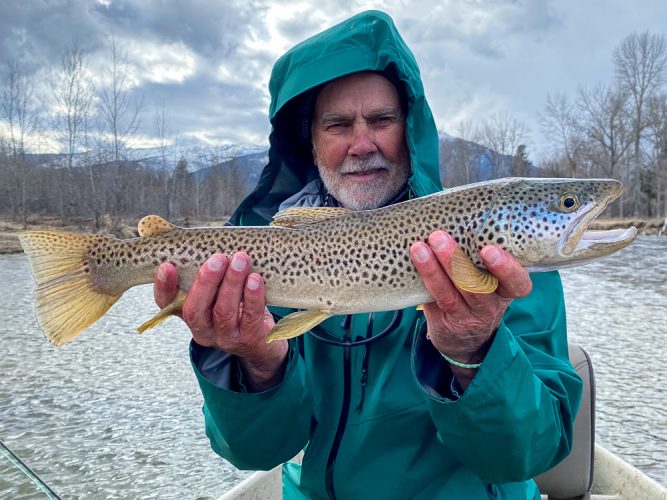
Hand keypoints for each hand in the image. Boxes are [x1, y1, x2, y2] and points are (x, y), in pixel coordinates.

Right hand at [153, 252, 287, 390]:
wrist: (265, 341)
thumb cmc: (238, 304)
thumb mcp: (219, 290)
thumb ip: (210, 270)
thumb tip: (209, 239)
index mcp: (189, 314)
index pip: (166, 304)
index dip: (164, 287)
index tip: (167, 266)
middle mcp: (203, 330)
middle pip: (195, 310)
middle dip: (206, 282)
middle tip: (218, 258)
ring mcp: (225, 338)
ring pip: (223, 312)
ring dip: (232, 283)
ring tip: (241, 260)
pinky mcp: (250, 340)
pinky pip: (250, 317)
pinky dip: (253, 297)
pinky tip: (256, 279)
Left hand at [410, 231, 531, 386]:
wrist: (465, 339)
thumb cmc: (479, 292)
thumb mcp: (491, 280)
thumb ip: (483, 256)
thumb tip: (461, 212)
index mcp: (507, 290)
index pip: (518, 283)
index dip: (506, 269)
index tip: (489, 250)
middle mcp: (491, 306)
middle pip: (477, 285)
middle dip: (456, 261)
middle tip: (439, 237)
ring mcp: (468, 316)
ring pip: (451, 293)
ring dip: (433, 268)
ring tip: (419, 247)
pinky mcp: (445, 322)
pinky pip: (435, 300)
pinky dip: (425, 280)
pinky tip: (415, 262)